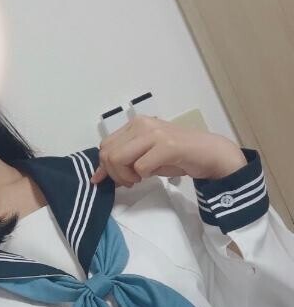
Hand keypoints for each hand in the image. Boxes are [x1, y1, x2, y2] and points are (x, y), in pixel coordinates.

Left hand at [90, 115, 247, 186]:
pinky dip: (142, 176)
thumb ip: (122, 162)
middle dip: (114, 174)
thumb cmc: (176, 156)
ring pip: (118, 159)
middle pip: (108, 154)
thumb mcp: (144, 156)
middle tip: (129, 181)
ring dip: (125, 176)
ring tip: (138, 179)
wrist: (209, 153)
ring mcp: (154, 134)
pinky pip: (140, 167)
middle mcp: (142, 124)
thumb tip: (98, 176)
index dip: (104, 167)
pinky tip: (151, 174)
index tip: (114, 180)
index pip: (105, 146)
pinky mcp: (167, 146)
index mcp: (135, 124)